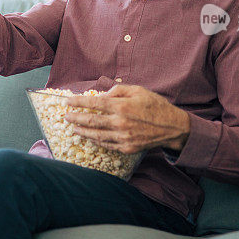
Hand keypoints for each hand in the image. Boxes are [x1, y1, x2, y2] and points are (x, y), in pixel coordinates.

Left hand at [64, 84, 189, 154]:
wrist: (173, 127)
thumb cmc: (155, 105)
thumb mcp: (138, 90)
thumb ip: (117, 91)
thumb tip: (101, 95)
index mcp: (122, 106)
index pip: (94, 103)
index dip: (78, 103)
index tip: (67, 102)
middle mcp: (120, 123)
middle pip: (91, 121)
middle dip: (75, 118)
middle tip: (65, 116)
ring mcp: (123, 137)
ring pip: (96, 136)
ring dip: (82, 132)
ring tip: (73, 128)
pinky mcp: (127, 148)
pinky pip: (107, 145)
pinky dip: (96, 141)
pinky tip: (90, 138)